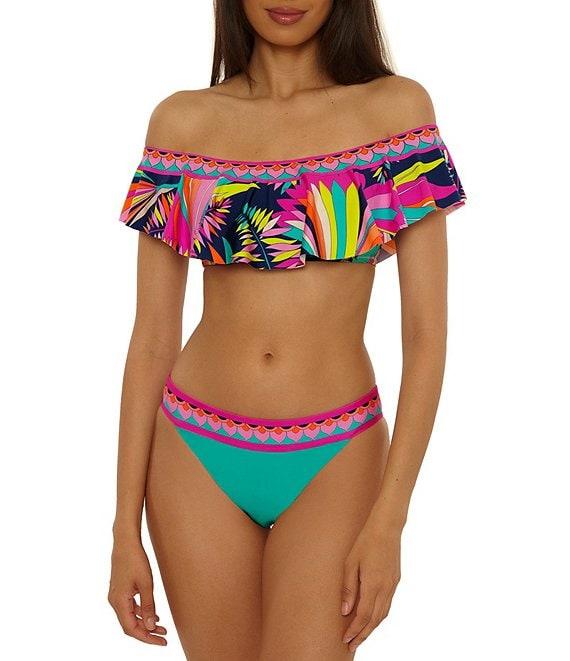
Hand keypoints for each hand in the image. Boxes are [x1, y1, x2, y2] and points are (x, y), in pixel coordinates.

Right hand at [108, 538, 166, 645]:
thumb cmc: (136, 560)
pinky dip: (140, 613)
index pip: (131, 629)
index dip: (146, 638)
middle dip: (147, 633)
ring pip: (129, 617)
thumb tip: (151, 627)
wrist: (125, 542)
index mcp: (118, 602)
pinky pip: (129, 608)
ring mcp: (116, 596)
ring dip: (144, 623)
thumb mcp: (146, 584)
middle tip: (164, 637)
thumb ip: (148, 606)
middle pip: (129, 626)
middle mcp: (114, 602)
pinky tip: (152, 614)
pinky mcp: (120, 590)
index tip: (161, 641)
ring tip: (162, 627)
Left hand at [341, 524, 400, 652]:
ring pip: (383, 614)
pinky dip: (379, 616)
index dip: (354, 630)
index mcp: (373, 584)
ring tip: (361, 635)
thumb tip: (344, 611)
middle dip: (363, 635)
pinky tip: (371, 617)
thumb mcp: (350, 563)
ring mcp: (393, 585)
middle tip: (352, 645)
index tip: (346, 640)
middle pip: (375, 620)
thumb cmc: (365, 541)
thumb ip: (348, 588)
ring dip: (372, 627)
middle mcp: (386, 588)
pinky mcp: (395, 581)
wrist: (387, 527)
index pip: (363, 616)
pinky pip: (387, 604)